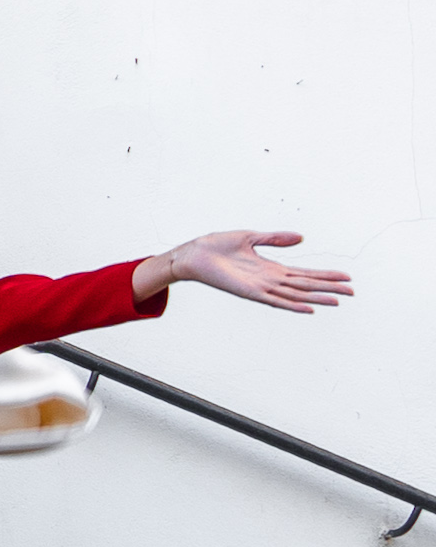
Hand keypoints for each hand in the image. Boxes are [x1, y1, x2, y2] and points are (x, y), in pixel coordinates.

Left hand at [144, 231, 351, 313]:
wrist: (194, 254)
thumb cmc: (217, 247)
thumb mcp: (251, 238)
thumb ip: (275, 239)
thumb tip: (301, 238)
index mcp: (271, 269)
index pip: (304, 273)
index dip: (325, 275)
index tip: (346, 276)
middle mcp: (269, 280)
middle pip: (306, 285)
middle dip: (329, 288)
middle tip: (352, 291)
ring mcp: (261, 287)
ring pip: (296, 295)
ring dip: (317, 297)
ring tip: (338, 300)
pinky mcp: (250, 292)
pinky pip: (275, 300)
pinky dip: (292, 305)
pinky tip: (308, 308)